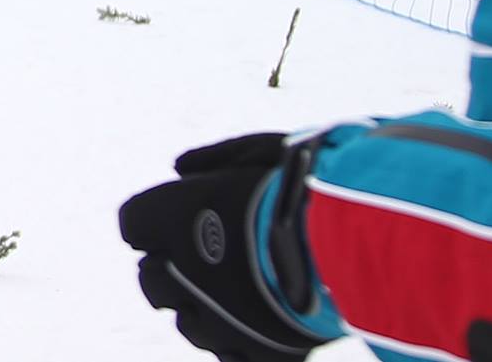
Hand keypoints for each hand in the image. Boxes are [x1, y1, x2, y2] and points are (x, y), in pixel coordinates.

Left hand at [120, 133, 326, 359]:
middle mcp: (183, 275)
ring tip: (242, 290)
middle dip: (170, 270)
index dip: (153, 222)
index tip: (172, 219)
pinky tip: (260, 327)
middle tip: (203, 259)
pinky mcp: (260, 355)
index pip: (133, 224)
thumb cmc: (312, 182)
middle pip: (152, 280)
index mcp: (174, 218)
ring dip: (204, 308)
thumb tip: (179, 168)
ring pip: (189, 325)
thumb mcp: (261, 150)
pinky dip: (241, 345)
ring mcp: (220, 323)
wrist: (358, 241)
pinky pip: (234, 358)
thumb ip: (215, 161)